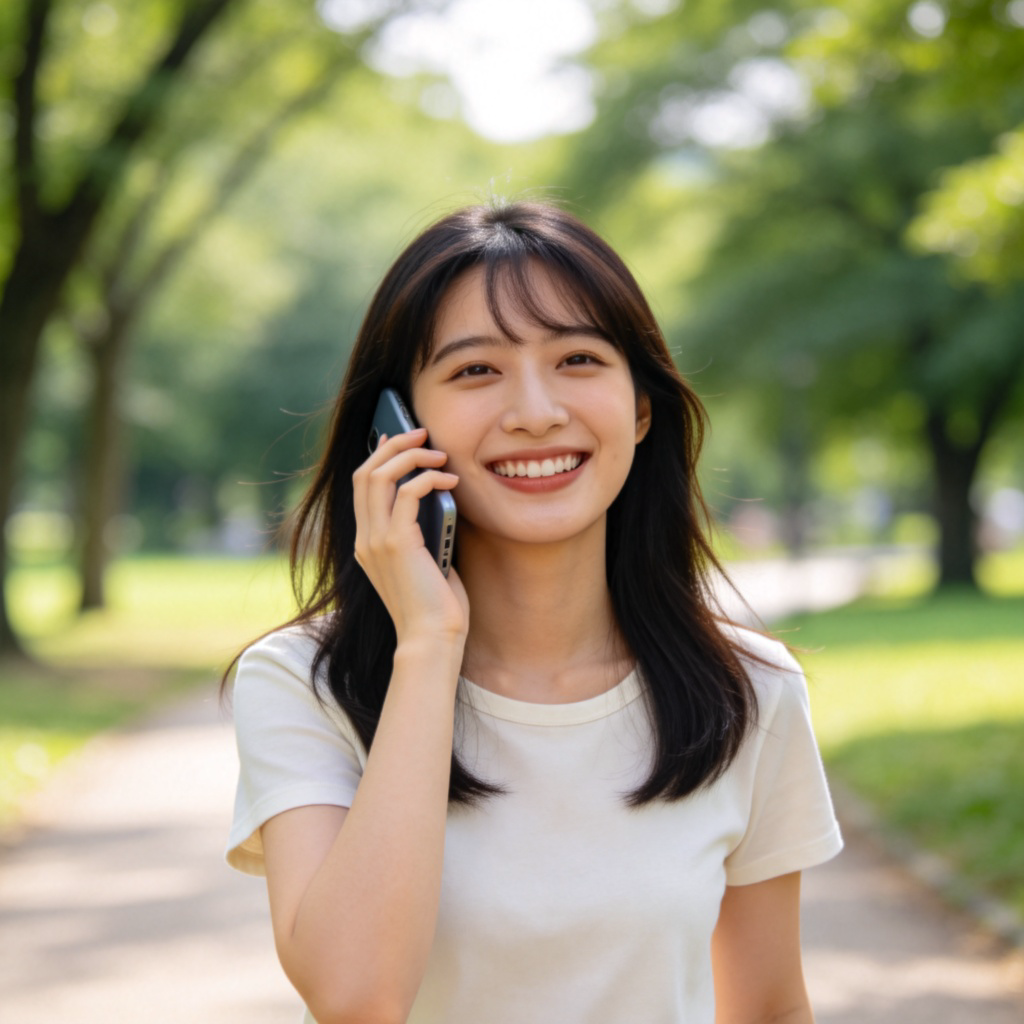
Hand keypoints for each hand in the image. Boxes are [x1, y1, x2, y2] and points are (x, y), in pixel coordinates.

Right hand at [352, 428, 468, 645]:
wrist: (432, 639)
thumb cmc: (436, 605)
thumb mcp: (426, 560)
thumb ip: (422, 530)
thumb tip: (438, 496)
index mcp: (367, 543)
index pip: (362, 487)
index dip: (378, 456)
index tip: (395, 437)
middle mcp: (365, 539)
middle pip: (365, 473)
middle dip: (394, 445)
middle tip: (421, 432)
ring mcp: (376, 542)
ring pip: (378, 477)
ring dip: (410, 456)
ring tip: (438, 452)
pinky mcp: (396, 544)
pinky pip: (407, 494)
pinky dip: (428, 479)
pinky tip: (450, 481)